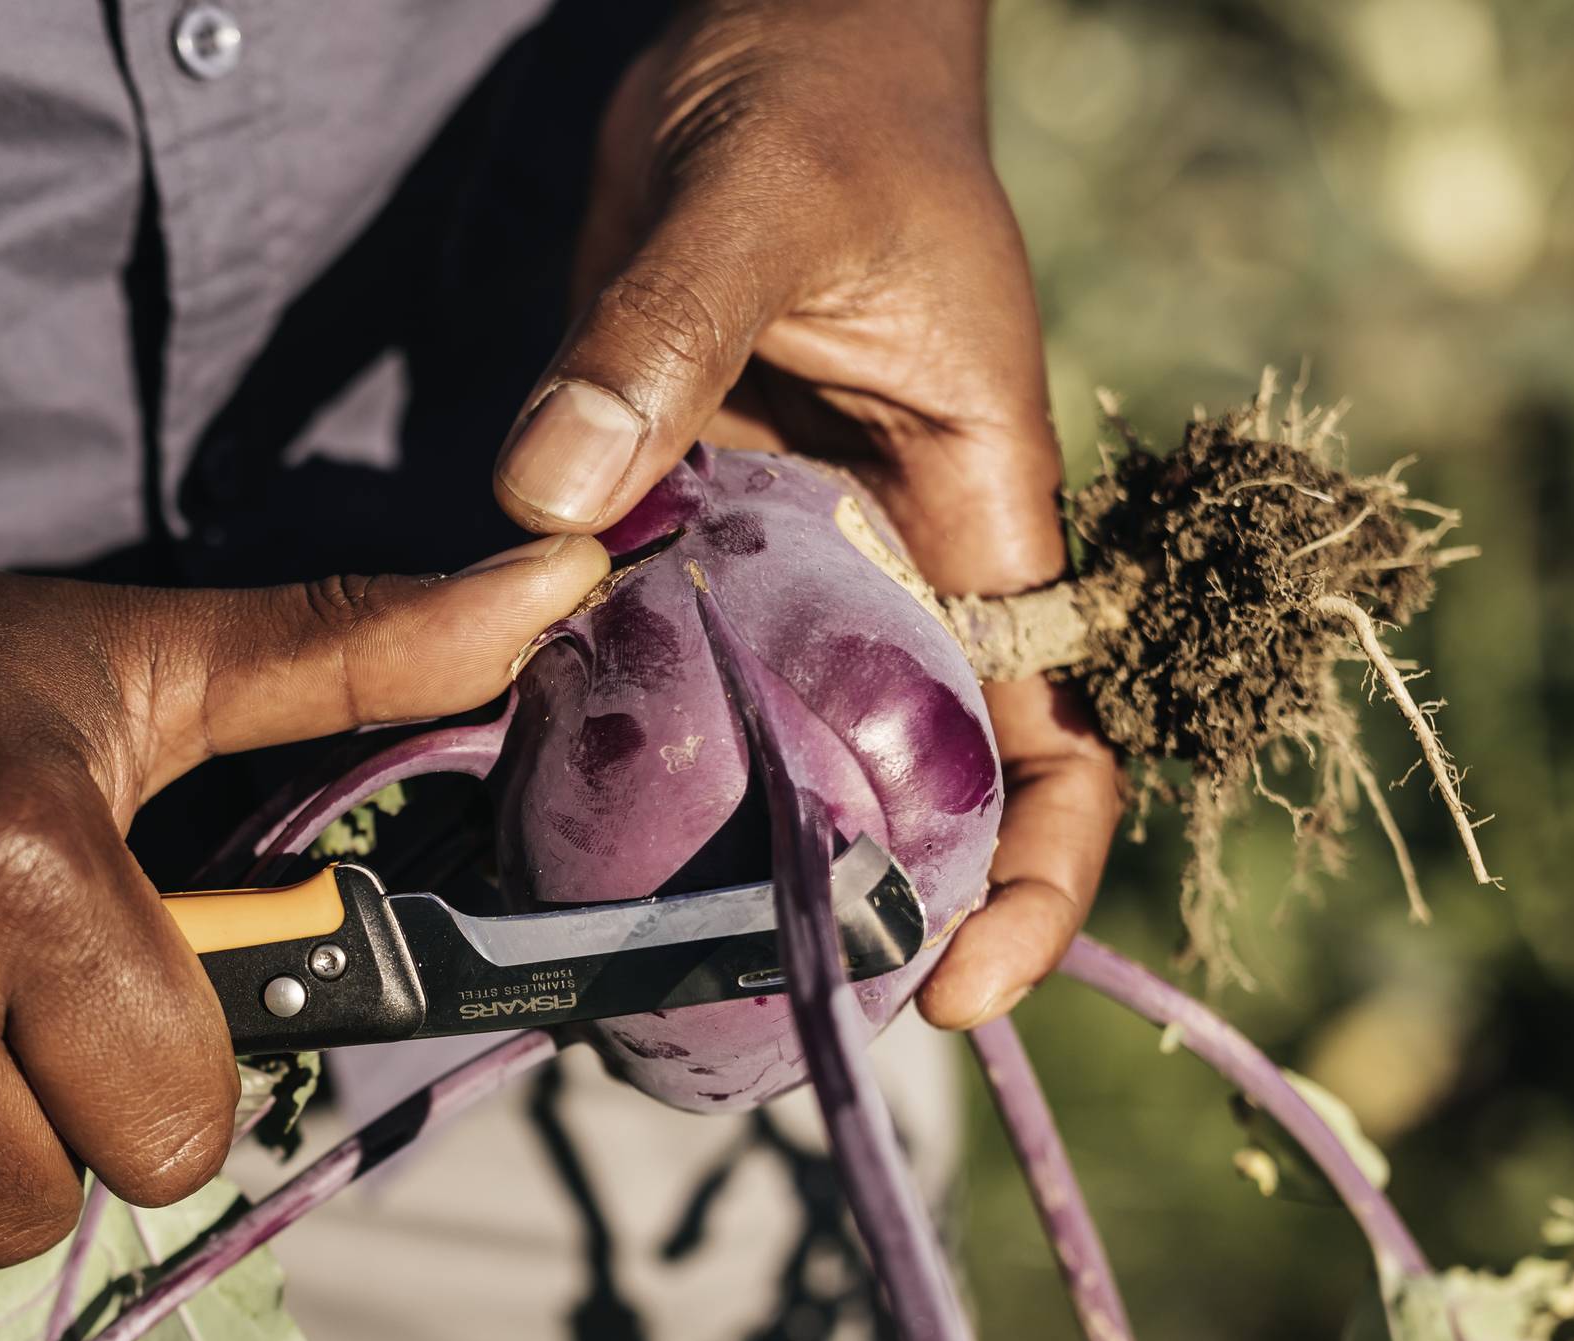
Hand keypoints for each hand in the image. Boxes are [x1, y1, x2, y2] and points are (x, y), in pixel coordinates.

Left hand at [492, 0, 1119, 1026]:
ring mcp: (785, 553)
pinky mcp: (683, 521)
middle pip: (909, 784)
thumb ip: (655, 340)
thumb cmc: (819, 96)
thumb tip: (547, 501)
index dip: (1035, 880)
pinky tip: (519, 797)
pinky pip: (655, 654)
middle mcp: (893, 560)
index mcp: (978, 509)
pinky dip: (603, 724)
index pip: (1055, 737)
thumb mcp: (748, 200)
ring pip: (770, 739)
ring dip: (707, 843)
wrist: (768, 34)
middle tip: (732, 1010)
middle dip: (849, 906)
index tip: (957, 986)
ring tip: (613, 951)